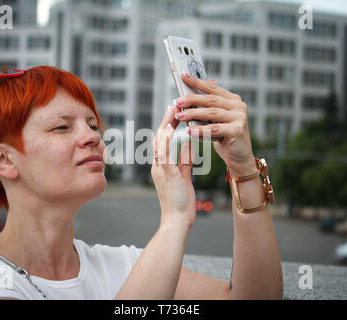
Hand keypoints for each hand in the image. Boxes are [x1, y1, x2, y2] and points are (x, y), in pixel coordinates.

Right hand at [152, 106, 195, 228]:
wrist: (177, 221)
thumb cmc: (181, 202)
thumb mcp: (183, 177)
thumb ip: (185, 161)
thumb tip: (189, 147)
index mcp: (161, 167)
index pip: (163, 142)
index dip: (167, 126)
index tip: (173, 114)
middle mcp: (157, 166)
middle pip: (159, 138)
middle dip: (166, 120)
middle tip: (173, 105)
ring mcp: (160, 170)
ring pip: (159, 142)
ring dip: (165, 124)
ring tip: (172, 110)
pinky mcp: (166, 174)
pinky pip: (164, 153)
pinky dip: (166, 139)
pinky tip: (171, 127)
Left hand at [174, 73, 256, 175]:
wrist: (239, 158)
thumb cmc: (224, 138)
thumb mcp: (214, 120)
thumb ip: (207, 107)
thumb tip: (192, 91)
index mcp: (233, 100)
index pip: (212, 88)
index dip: (197, 82)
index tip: (183, 76)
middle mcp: (238, 106)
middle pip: (211, 100)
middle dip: (192, 99)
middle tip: (177, 102)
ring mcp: (240, 117)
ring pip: (212, 113)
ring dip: (193, 114)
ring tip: (179, 116)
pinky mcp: (238, 130)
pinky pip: (215, 128)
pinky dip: (200, 129)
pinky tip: (189, 130)